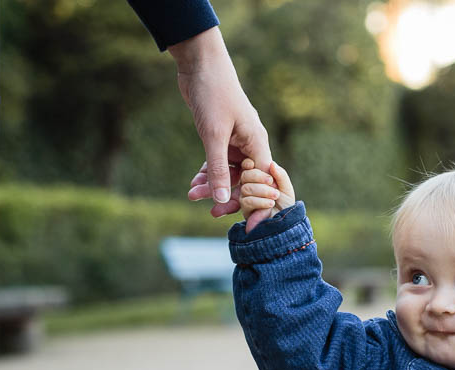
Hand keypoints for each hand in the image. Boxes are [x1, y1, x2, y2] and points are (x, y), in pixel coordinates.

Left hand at [170, 27, 270, 216]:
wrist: (200, 64)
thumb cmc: (213, 94)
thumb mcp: (214, 135)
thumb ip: (219, 169)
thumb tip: (222, 199)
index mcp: (257, 143)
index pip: (261, 181)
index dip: (253, 201)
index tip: (243, 220)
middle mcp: (250, 144)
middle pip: (244, 179)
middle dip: (227, 194)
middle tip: (211, 211)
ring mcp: (235, 140)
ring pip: (228, 172)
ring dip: (213, 184)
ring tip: (192, 194)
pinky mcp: (221, 136)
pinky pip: (218, 162)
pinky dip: (208, 172)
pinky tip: (194, 183)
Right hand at [239, 158, 294, 232]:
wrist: (284, 224)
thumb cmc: (286, 205)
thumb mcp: (286, 188)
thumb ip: (280, 175)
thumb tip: (271, 163)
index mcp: (258, 178)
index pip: (247, 166)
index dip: (248, 163)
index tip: (254, 164)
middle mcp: (249, 186)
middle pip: (245, 175)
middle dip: (259, 176)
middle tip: (272, 183)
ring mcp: (245, 198)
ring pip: (246, 188)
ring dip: (263, 191)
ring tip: (275, 196)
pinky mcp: (245, 210)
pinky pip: (247, 201)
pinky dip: (261, 201)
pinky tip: (270, 204)